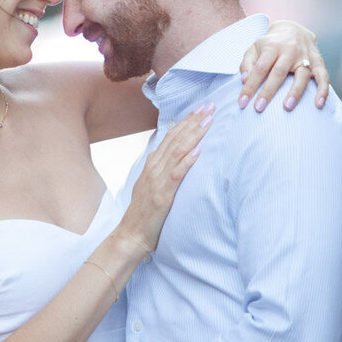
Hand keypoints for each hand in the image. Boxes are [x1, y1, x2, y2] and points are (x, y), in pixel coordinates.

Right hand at [118, 104, 212, 251]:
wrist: (131, 234)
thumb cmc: (145, 212)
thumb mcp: (152, 184)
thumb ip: (163, 168)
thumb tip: (178, 155)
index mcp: (153, 163)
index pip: (171, 136)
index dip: (187, 120)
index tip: (202, 108)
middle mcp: (154, 167)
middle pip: (176, 138)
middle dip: (194, 121)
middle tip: (210, 106)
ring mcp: (157, 180)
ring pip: (177, 151)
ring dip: (193, 134)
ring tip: (208, 121)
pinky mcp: (162, 195)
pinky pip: (176, 174)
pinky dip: (187, 161)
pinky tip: (198, 152)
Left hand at [239, 20, 329, 111]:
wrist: (294, 30)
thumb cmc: (270, 45)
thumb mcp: (255, 48)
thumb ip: (247, 63)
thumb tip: (245, 80)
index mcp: (272, 47)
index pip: (259, 68)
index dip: (250, 86)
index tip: (242, 102)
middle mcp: (290, 51)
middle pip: (279, 72)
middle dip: (268, 91)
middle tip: (259, 108)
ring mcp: (306, 57)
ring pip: (302, 75)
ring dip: (295, 92)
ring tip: (287, 107)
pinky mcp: (318, 63)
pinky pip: (323, 77)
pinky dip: (323, 90)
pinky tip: (318, 104)